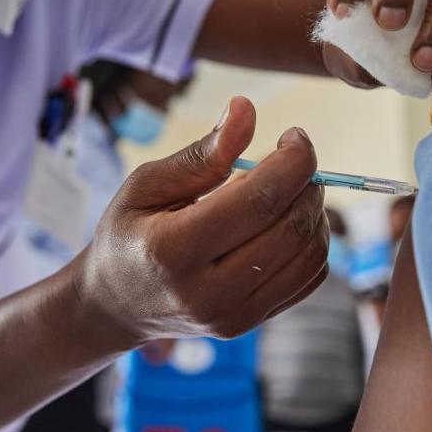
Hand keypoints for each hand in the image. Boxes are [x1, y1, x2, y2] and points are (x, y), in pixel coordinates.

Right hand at [81, 96, 328, 347]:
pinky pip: (309, 277)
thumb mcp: (148, 184)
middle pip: (290, 228)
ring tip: (289, 189)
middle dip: (307, 182)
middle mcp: (206, 292)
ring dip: (313, 210)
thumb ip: (201, 153)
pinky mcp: (252, 323)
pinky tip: (287, 220)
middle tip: (293, 159)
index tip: (294, 136)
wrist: (117, 305)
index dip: (291, 162)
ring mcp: (233, 316)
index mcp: (172, 250)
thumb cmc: (129, 234)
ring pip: (308, 255)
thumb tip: (245, 107)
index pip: (258, 201)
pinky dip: (312, 241)